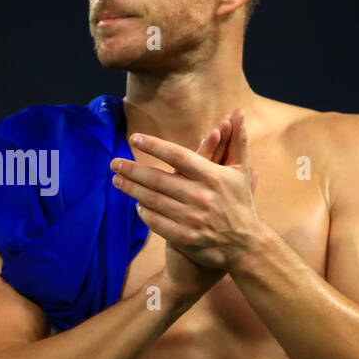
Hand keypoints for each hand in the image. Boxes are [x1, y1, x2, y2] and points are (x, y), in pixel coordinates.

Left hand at [111, 109, 260, 273]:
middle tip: (114, 163)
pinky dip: (144, 213)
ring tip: (116, 180)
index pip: (177, 156)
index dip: (154, 146)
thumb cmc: (240, 203)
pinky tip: (136, 205)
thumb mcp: (241, 172)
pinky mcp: (185, 238)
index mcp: (213, 176)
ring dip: (132, 189)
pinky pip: (157, 222)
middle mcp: (201, 196)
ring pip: (153, 201)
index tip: (134, 139)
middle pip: (158, 179)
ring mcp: (192, 219)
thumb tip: (239, 112)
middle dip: (132, 170)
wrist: (245, 245)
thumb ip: (238, 141)